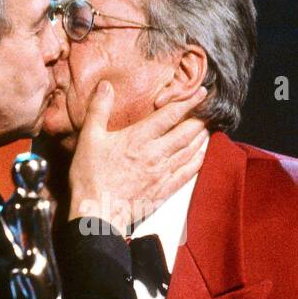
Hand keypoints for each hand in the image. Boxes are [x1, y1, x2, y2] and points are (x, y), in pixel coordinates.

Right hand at [67, 81, 209, 235]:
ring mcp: (162, 173)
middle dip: (199, 119)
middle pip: (186, 132)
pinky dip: (198, 161)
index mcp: (139, 138)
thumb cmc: (90, 177)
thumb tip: (106, 85)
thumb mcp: (89, 138)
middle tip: (208, 111)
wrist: (98, 213)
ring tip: (206, 128)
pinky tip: (202, 155)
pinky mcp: (164, 191)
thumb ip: (99, 109)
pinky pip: (187, 173)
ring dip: (200, 138)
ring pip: (189, 151)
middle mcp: (156, 154)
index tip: (201, 93)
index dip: (188, 101)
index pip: (171, 115)